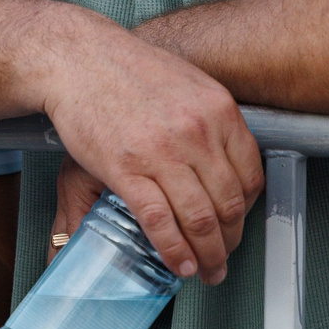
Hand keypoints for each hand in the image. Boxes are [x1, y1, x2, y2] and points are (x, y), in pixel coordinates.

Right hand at [38, 21, 260, 283]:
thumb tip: (225, 158)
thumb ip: (210, 121)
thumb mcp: (186, 83)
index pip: (251, 175)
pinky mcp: (126, 168)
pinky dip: (174, 251)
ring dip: (207, 255)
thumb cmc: (125, 69)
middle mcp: (197, 132)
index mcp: (218, 110)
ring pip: (200, 219)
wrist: (77, 58)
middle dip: (230, 241)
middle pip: (229, 204)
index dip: (247, 211)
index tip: (236, 223)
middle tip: (223, 257)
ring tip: (205, 270)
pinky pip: (160, 221)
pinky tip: (179, 263)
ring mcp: (162, 152)